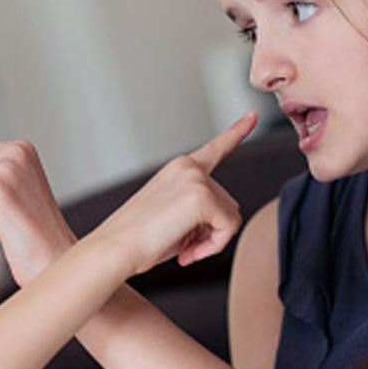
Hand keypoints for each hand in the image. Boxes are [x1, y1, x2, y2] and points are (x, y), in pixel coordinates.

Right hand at [88, 111, 256, 275]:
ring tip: (183, 250)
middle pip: (228, 204)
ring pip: (231, 218)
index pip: (216, 148)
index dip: (237, 132)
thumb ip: (201, 210)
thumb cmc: (138, 239)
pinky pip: (228, 229)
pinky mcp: (201, 197)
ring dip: (212, 241)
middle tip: (185, 247)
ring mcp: (196, 179)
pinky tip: (187, 252)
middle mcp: (188, 167)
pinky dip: (213, 247)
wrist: (115, 248)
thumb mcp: (173, 215)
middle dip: (213, 231)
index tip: (252, 116)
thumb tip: (226, 223)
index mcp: (179, 168)